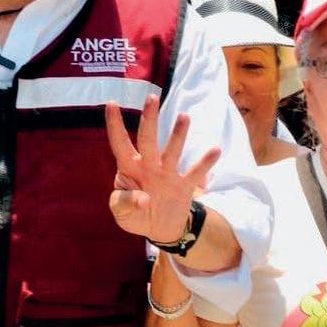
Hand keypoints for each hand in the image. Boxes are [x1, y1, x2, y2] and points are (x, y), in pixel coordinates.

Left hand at [105, 95, 220, 244]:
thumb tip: (143, 199)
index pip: (120, 144)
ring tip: (185, 117)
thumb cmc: (134, 213)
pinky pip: (195, 173)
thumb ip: (124, 203)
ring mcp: (167, 174)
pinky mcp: (184, 186)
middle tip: (152, 97)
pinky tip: (215, 150)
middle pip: (147, 140)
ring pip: (172, 152)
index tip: (111, 103)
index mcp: (128, 168)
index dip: (115, 125)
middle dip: (149, 119)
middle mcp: (148, 166)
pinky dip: (205, 163)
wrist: (160, 228)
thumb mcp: (120, 212)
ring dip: (178, 135)